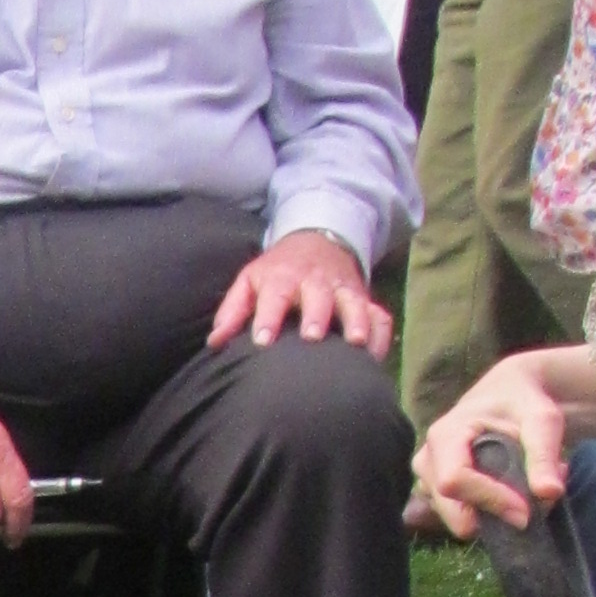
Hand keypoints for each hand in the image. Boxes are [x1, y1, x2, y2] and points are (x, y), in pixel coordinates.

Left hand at [209, 227, 390, 357]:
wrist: (317, 240)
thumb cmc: (277, 271)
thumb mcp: (250, 281)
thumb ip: (232, 311)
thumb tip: (214, 342)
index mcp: (283, 278)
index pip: (274, 296)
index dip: (268, 317)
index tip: (261, 341)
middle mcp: (316, 282)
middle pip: (318, 297)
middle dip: (316, 315)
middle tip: (312, 338)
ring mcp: (343, 289)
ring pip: (354, 303)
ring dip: (356, 321)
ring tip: (356, 343)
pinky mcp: (364, 298)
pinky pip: (379, 315)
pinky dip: (381, 334)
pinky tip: (376, 356)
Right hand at [409, 353, 577, 539]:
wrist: (509, 392)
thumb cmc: (523, 402)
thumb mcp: (541, 420)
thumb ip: (544, 455)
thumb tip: (550, 493)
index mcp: (444, 435)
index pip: (454, 481)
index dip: (488, 500)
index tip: (525, 512)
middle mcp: (427, 460)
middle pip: (449, 508)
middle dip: (492, 516)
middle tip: (532, 506)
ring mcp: (427, 479)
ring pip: (455, 518)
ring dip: (494, 514)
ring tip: (526, 488)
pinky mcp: (436, 493)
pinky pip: (459, 517)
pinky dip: (489, 513)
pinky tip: (511, 492)